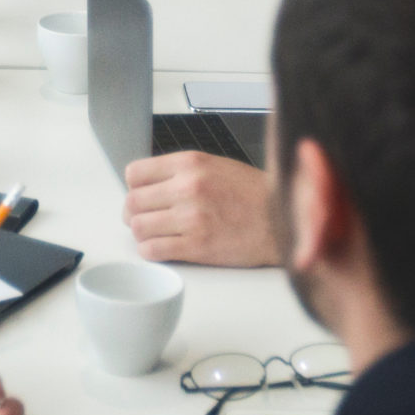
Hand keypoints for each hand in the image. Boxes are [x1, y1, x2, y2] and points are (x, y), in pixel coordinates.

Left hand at [124, 151, 280, 265]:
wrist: (282, 220)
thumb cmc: (253, 194)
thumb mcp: (215, 166)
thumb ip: (181, 172)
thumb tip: (149, 184)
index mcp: (190, 163)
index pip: (134, 173)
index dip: (134, 187)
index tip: (142, 195)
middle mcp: (187, 187)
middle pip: (131, 202)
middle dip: (134, 213)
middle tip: (145, 219)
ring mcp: (191, 217)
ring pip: (138, 227)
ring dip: (142, 233)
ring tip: (156, 234)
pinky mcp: (197, 246)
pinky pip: (153, 250)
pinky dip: (151, 251)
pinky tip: (164, 248)